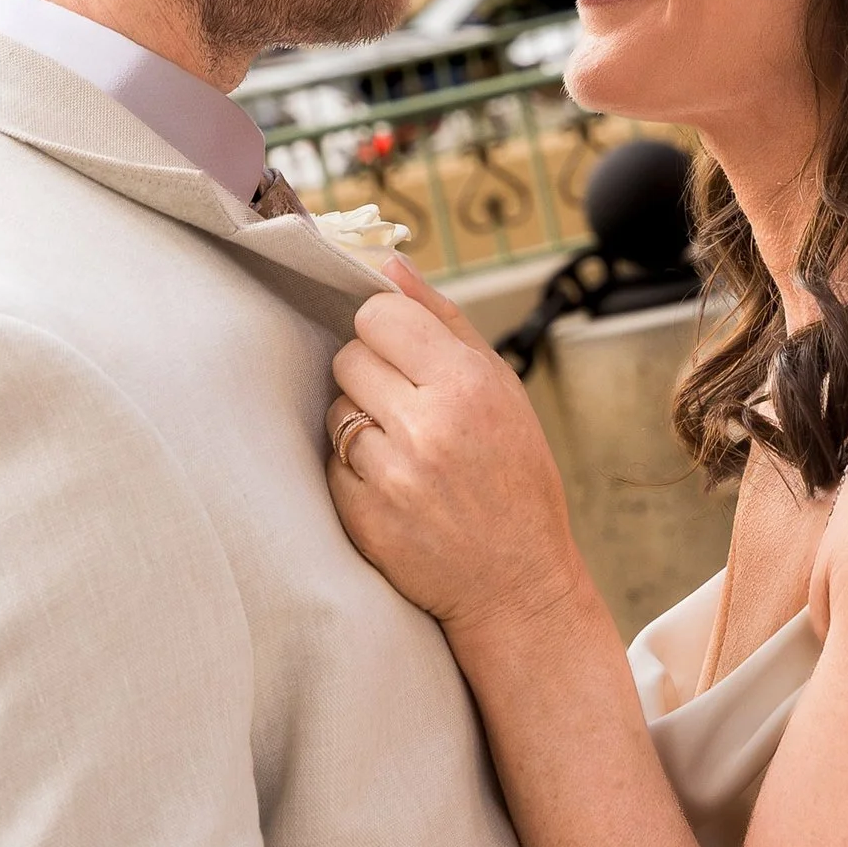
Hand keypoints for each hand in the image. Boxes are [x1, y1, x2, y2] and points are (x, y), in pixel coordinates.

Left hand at [326, 264, 588, 644]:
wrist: (516, 582)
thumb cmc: (514, 477)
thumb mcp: (501, 388)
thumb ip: (443, 321)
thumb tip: (389, 264)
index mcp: (466, 385)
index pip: (379, 316)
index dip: (385, 328)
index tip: (400, 348)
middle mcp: (426, 427)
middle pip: (349, 357)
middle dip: (371, 373)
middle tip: (405, 403)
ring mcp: (390, 476)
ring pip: (336, 409)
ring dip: (359, 420)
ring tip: (403, 448)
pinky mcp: (361, 516)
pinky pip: (331, 462)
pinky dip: (354, 467)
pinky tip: (393, 485)